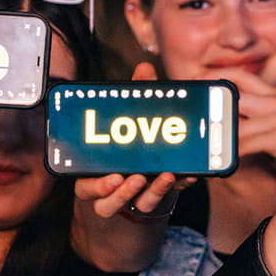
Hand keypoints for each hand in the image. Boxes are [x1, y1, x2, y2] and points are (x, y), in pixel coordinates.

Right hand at [73, 62, 186, 219]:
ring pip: (136, 206)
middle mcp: (111, 191)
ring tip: (165, 176)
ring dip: (151, 193)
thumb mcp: (133, 117)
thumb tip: (144, 68)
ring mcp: (134, 198)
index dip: (97, 186)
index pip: (87, 186)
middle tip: (136, 178)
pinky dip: (175, 188)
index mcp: (95, 173)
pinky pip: (161, 200)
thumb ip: (137, 95)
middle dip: (121, 193)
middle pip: (106, 202)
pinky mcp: (155, 198)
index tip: (113, 177)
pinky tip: (188, 175)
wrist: (146, 166)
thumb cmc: (130, 140)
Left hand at [201, 66, 275, 179]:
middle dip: (209, 103)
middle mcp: (275, 101)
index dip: (214, 75)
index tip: (194, 80)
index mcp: (270, 95)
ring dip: (216, 131)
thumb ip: (241, 121)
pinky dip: (230, 151)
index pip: (238, 75)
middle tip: (190, 115)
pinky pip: (246, 141)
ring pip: (236, 117)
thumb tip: (210, 118)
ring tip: (199, 140)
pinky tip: (219, 160)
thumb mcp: (261, 131)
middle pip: (233, 92)